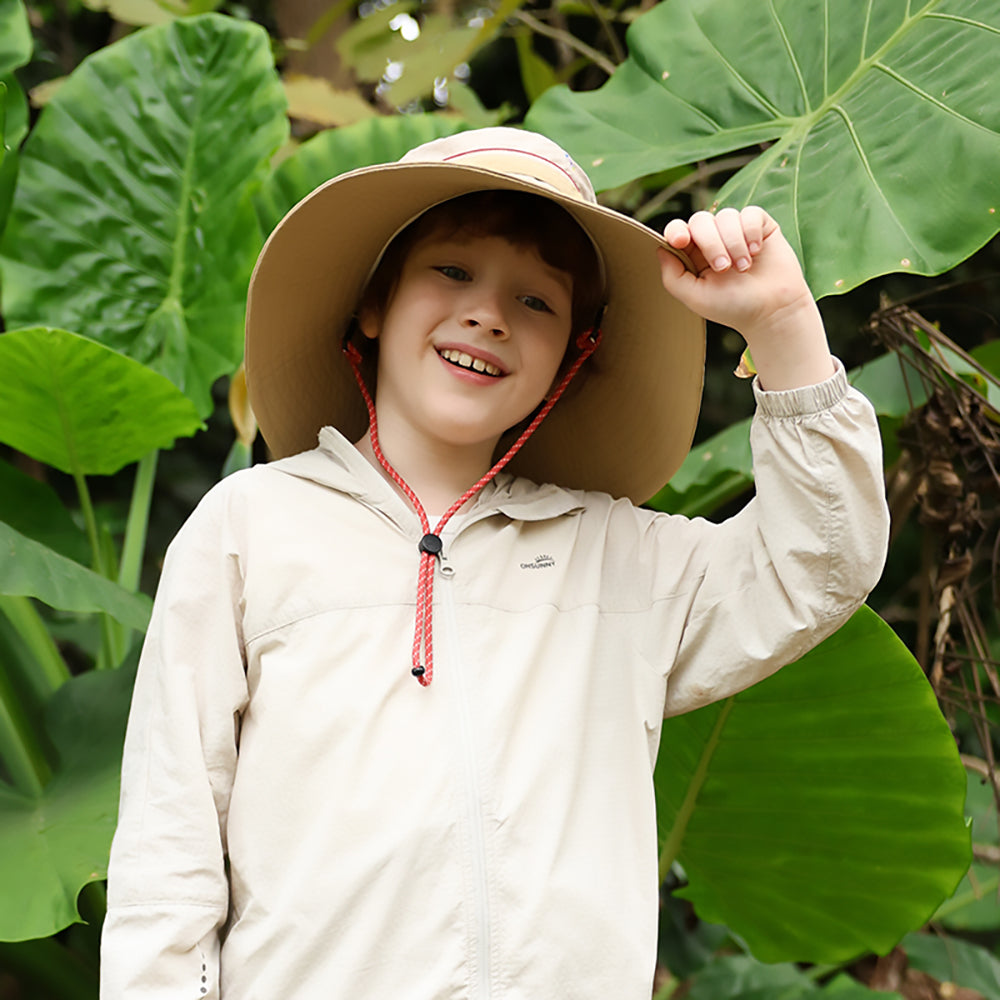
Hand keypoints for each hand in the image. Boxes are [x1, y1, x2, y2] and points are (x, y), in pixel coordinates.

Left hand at [657, 207, 833, 389]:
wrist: (772, 310)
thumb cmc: (733, 307)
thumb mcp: (696, 297)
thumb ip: (673, 277)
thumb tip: (660, 250)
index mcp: (693, 255)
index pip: (678, 230)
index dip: (676, 230)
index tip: (681, 241)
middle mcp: (713, 240)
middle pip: (701, 220)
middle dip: (711, 243)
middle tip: (723, 268)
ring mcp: (736, 231)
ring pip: (726, 216)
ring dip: (734, 242)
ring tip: (744, 268)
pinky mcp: (760, 226)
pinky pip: (750, 213)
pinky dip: (751, 232)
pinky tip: (756, 252)